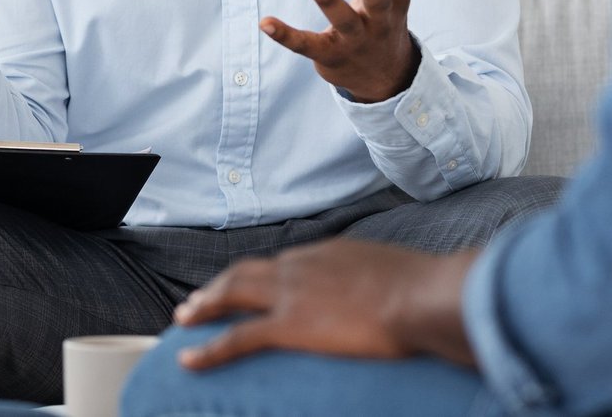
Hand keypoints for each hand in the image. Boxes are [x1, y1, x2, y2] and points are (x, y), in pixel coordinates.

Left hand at [172, 239, 476, 370]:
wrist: (424, 295)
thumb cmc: (427, 289)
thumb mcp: (403, 274)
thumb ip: (387, 281)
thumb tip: (402, 294)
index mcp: (328, 253)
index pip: (284, 263)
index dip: (261, 276)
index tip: (250, 285)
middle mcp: (302, 265)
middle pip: (247, 271)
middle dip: (220, 285)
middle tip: (198, 300)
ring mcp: (292, 293)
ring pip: (232, 293)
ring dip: (205, 304)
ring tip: (184, 318)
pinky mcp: (289, 325)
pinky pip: (236, 337)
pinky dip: (208, 348)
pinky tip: (188, 359)